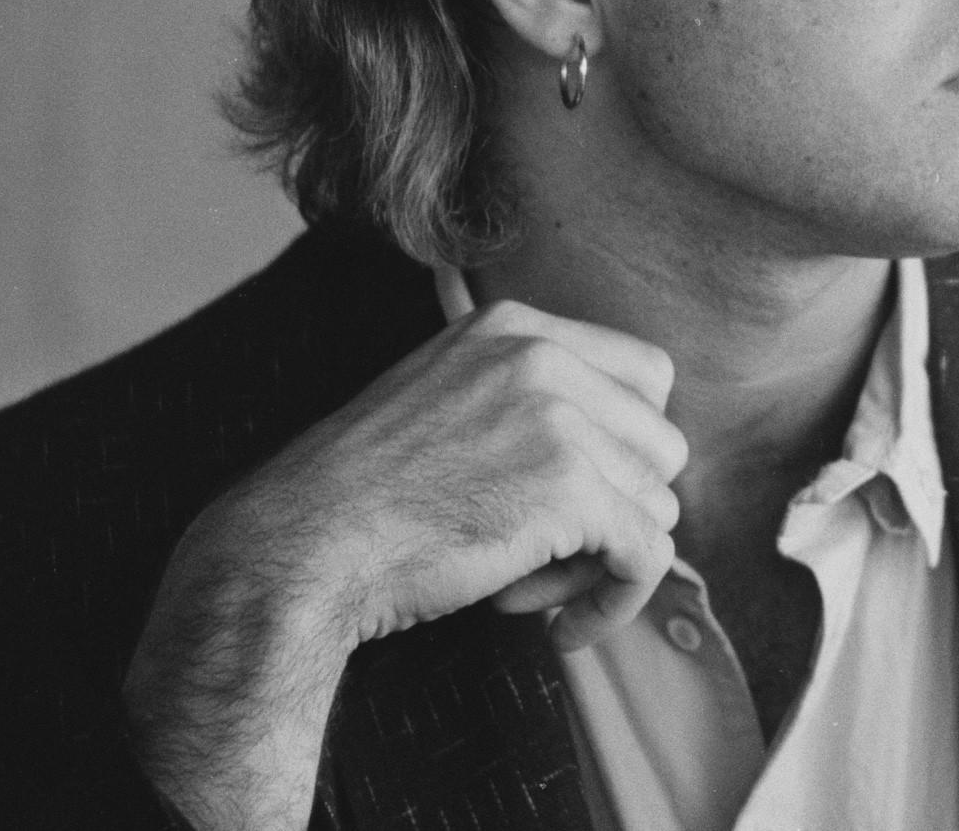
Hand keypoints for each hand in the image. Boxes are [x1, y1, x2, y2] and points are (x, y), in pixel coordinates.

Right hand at [122, 299, 687, 830]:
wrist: (297, 550)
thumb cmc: (362, 497)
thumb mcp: (446, 398)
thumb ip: (527, 399)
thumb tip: (625, 447)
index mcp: (516, 328)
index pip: (647, 377)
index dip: (628, 448)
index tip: (584, 499)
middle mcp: (544, 357)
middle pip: (661, 443)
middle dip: (618, 508)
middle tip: (545, 551)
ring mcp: (558, 417)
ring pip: (658, 503)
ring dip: (601, 559)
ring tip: (524, 584)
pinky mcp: (568, 489)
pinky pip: (647, 555)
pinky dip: (617, 602)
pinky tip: (563, 631)